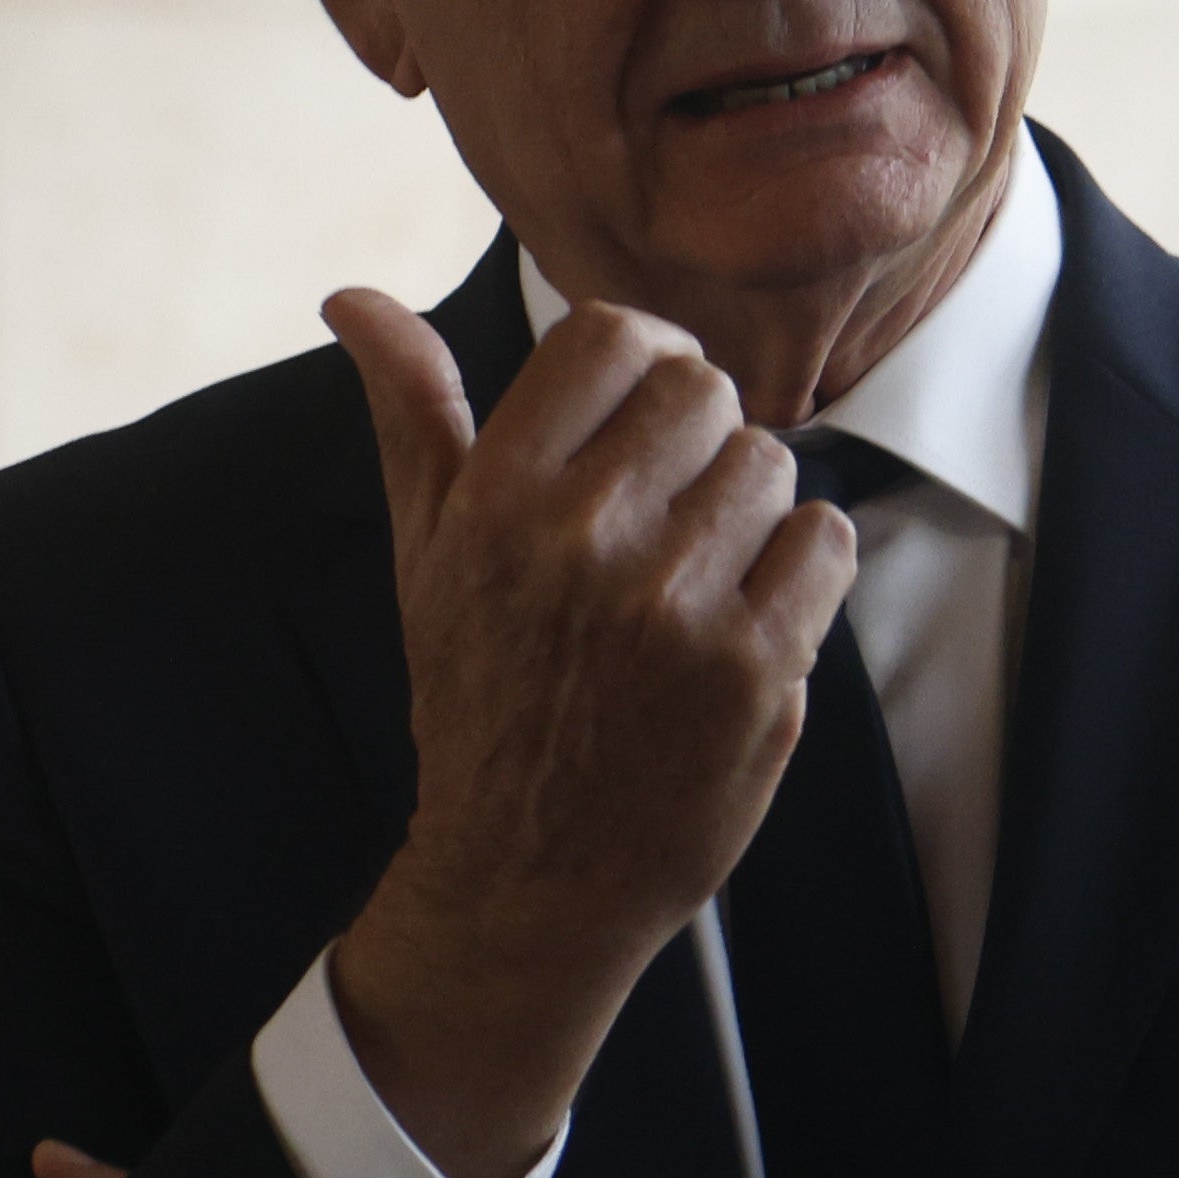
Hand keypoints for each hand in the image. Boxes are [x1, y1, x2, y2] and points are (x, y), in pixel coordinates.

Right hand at [323, 289, 855, 1177]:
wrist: (527, 879)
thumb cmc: (481, 703)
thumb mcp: (427, 556)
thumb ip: (410, 416)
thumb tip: (353, 298)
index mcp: (497, 498)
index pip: (612, 335)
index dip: (647, 361)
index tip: (645, 415)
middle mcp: (582, 541)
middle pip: (705, 393)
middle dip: (699, 442)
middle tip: (669, 516)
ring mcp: (675, 608)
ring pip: (771, 464)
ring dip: (750, 513)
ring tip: (698, 582)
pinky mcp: (756, 670)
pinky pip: (825, 542)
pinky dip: (803, 572)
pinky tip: (747, 620)